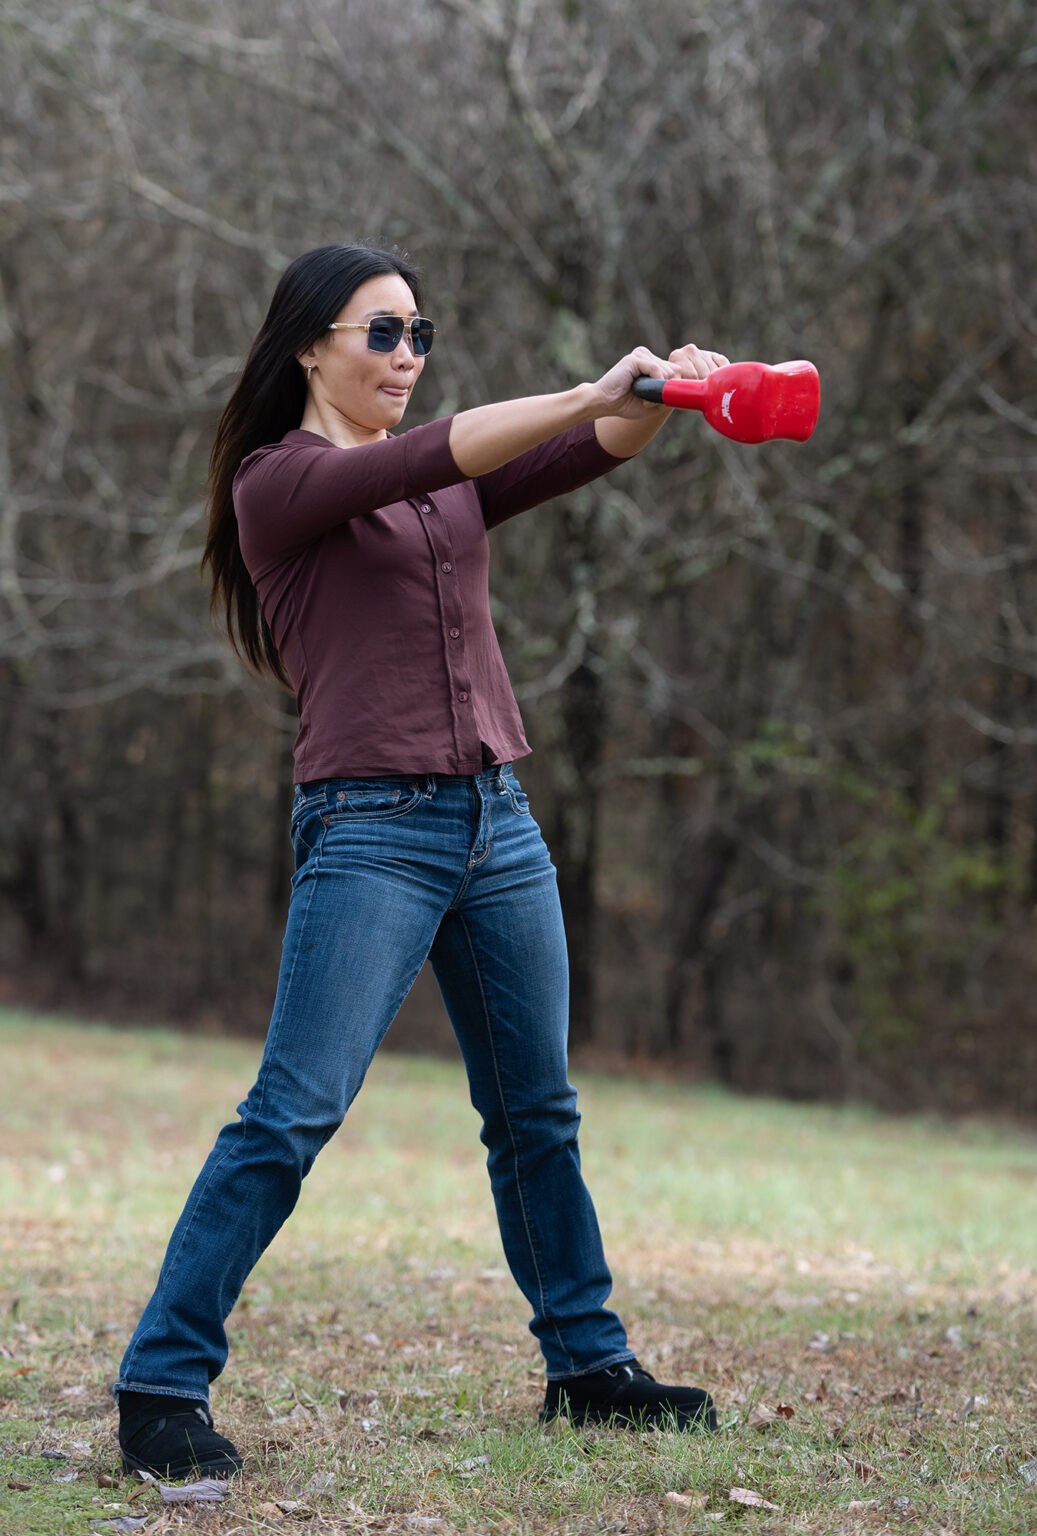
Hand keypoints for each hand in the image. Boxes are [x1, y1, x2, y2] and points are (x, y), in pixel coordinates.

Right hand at [591, 343, 730, 419]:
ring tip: (643, 397)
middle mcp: (649, 358)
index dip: (675, 387)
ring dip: (659, 388)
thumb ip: (668, 398)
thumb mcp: (653, 405)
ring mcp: (643, 356)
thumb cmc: (625, 405)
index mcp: (654, 367)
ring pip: (667, 370)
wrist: (603, 403)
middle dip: (668, 389)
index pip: (677, 373)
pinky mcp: (635, 358)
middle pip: (676, 371)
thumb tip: (685, 392)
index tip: (669, 400)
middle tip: (650, 401)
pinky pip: (656, 368)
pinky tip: (645, 391)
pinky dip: (655, 381)